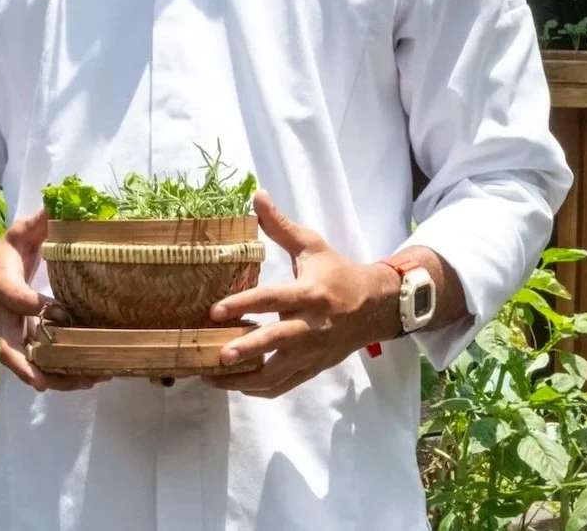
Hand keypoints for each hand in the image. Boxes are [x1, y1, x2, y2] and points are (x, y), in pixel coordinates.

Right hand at [0, 208, 108, 392]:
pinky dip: (60, 378)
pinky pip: (39, 368)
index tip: (57, 310)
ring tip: (86, 380)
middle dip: (30, 363)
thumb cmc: (4, 258)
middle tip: (52, 374)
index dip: (31, 305)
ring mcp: (13, 337)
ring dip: (54, 377)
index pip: (12, 297)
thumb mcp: (16, 235)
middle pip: (9, 348)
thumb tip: (55, 202)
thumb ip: (36, 222)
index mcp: (1, 286)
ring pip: (27, 366)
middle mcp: (4, 318)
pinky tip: (90, 379)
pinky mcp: (24, 348)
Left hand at [204, 191, 398, 397]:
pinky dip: (259, 389)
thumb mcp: (312, 245)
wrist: (374, 307)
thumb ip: (281, 226)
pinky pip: (284, 386)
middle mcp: (311, 326)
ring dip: (244, 379)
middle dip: (247, 351)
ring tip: (212, 376)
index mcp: (310, 294)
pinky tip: (236, 385)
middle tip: (217, 355)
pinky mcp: (313, 369)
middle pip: (276, 343)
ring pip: (277, 374)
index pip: (272, 300)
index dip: (243, 305)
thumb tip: (257, 196)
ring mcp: (312, 353)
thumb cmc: (337, 273)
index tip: (215, 311)